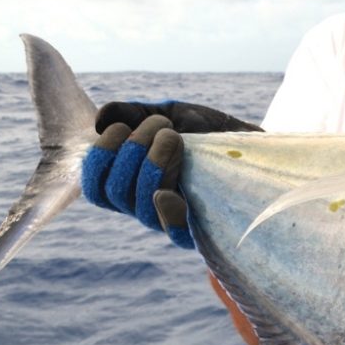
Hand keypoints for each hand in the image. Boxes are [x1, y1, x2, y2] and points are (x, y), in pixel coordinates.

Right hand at [80, 100, 261, 247]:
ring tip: (173, 135)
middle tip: (159, 125)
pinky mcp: (201, 227)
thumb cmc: (203, 129)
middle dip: (130, 153)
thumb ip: (132, 113)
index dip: (99, 160)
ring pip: (142, 206)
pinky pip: (175, 232)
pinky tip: (165, 193)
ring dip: (152, 165)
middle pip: (116, 194)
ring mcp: (172, 218)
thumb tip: (100, 122)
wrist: (247, 139)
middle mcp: (146, 205)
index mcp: (130, 183)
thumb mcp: (167, 113)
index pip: (97, 188)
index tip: (120, 128)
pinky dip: (166, 213)